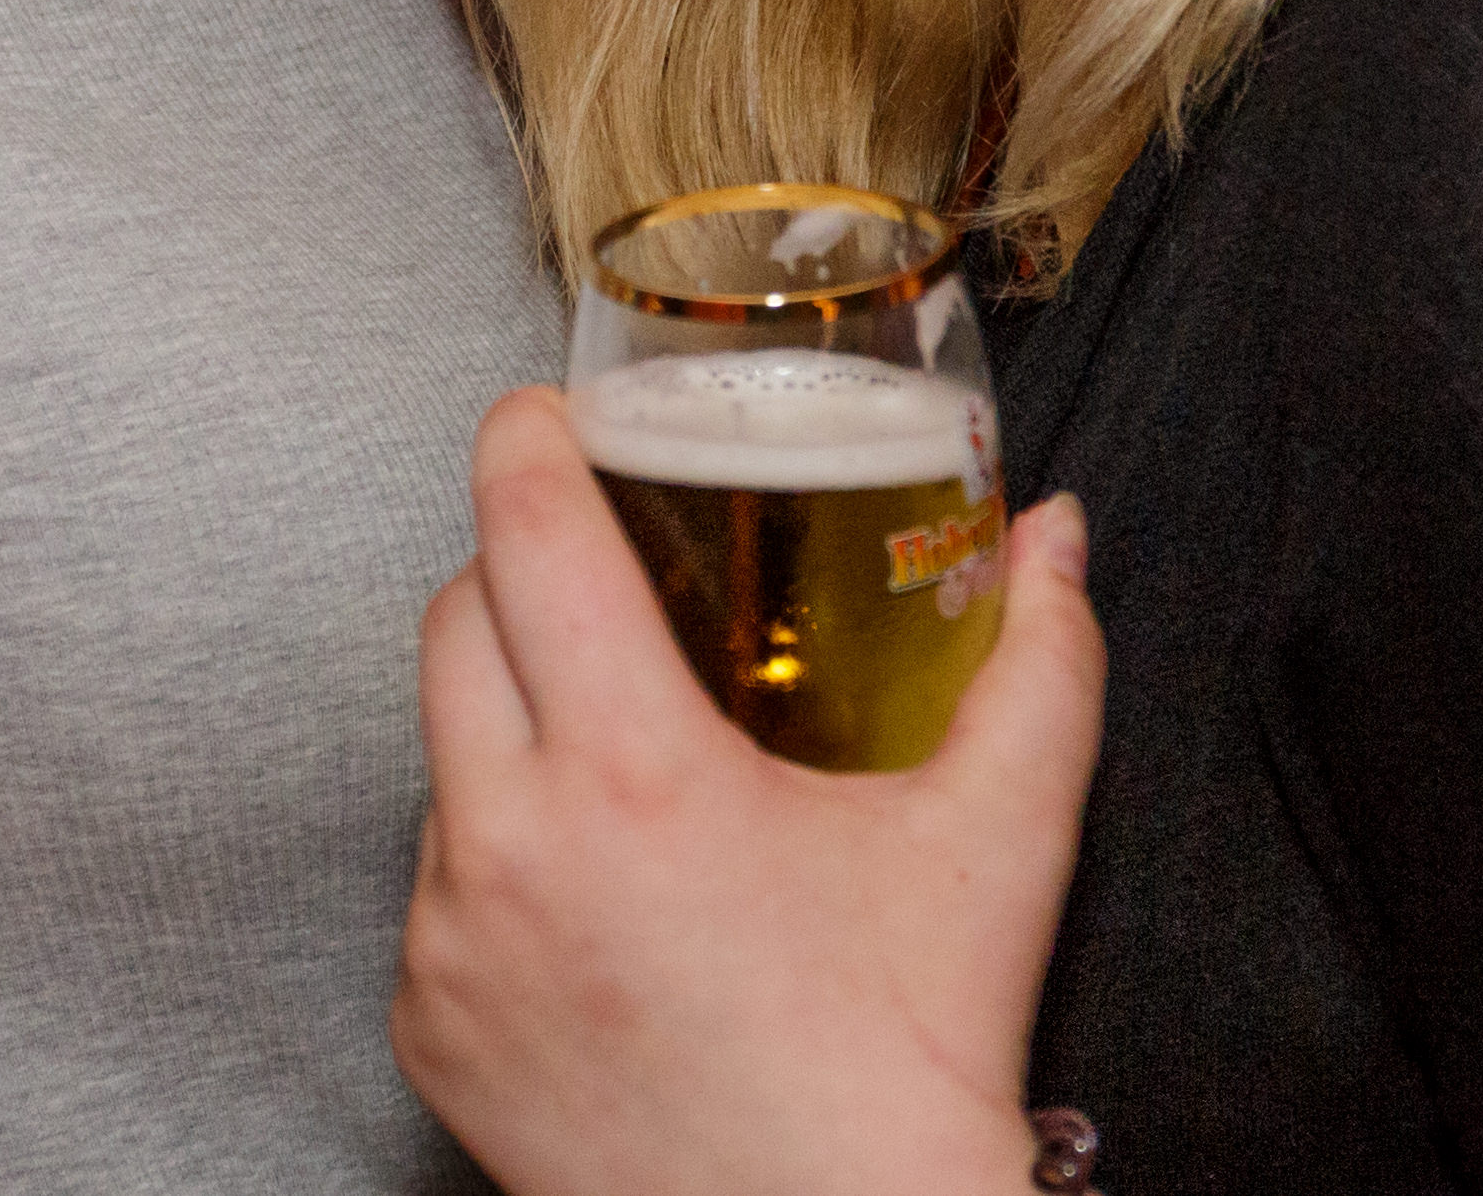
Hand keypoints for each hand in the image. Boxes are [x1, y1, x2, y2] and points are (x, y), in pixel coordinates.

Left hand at [392, 387, 1102, 1195]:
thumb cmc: (907, 1069)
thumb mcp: (996, 845)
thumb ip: (1039, 663)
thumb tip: (1056, 537)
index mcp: (633, 778)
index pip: (528, 535)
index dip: (526, 442)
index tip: (544, 414)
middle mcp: (508, 852)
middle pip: (454, 621)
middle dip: (519, 573)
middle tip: (607, 571)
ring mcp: (449, 949)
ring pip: (440, 759)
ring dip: (510, 726)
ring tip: (623, 752)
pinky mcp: (426, 1030)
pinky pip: (435, 889)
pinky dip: (497, 861)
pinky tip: (602, 893)